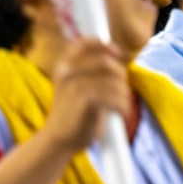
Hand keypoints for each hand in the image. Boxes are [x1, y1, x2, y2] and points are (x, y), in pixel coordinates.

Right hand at [39, 38, 130, 153]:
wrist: (58, 139)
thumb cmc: (70, 113)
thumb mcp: (72, 87)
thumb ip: (88, 72)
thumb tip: (115, 59)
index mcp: (63, 66)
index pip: (84, 44)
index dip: (103, 45)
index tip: (117, 52)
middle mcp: (67, 72)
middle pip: (106, 62)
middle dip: (120, 75)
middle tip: (122, 89)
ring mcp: (76, 86)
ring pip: (116, 83)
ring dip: (124, 96)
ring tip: (122, 105)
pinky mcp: (87, 101)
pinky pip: (117, 98)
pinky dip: (124, 107)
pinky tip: (122, 113)